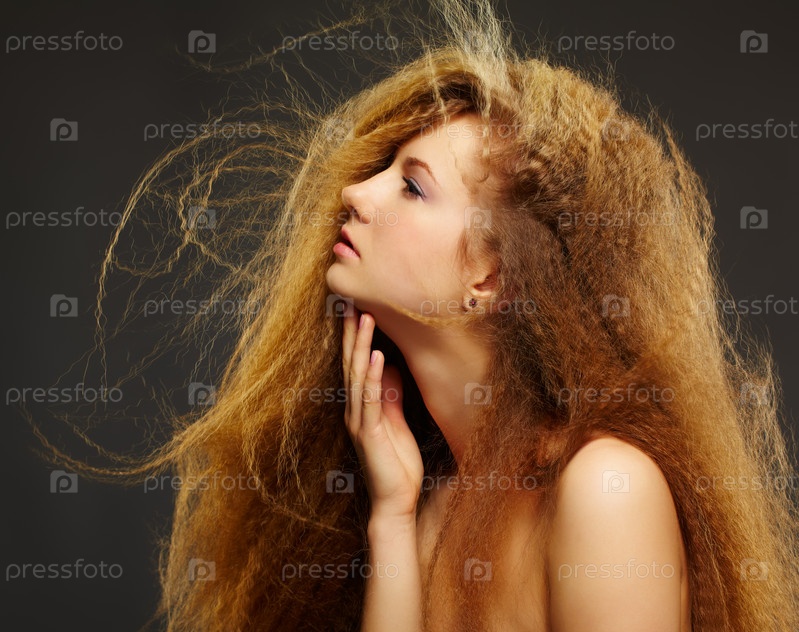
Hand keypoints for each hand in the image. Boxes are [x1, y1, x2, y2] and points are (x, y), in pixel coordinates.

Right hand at [342, 309, 423, 521]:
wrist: (394, 502)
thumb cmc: (396, 464)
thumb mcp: (396, 422)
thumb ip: (390, 396)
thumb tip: (392, 368)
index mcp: (361, 406)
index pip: (356, 364)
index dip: (355, 337)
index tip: (356, 307)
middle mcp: (355, 409)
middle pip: (351, 363)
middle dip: (351, 332)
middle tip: (350, 300)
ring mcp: (360, 420)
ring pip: (358, 375)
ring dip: (362, 345)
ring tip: (364, 317)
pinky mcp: (370, 433)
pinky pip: (371, 399)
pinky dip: (374, 376)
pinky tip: (378, 356)